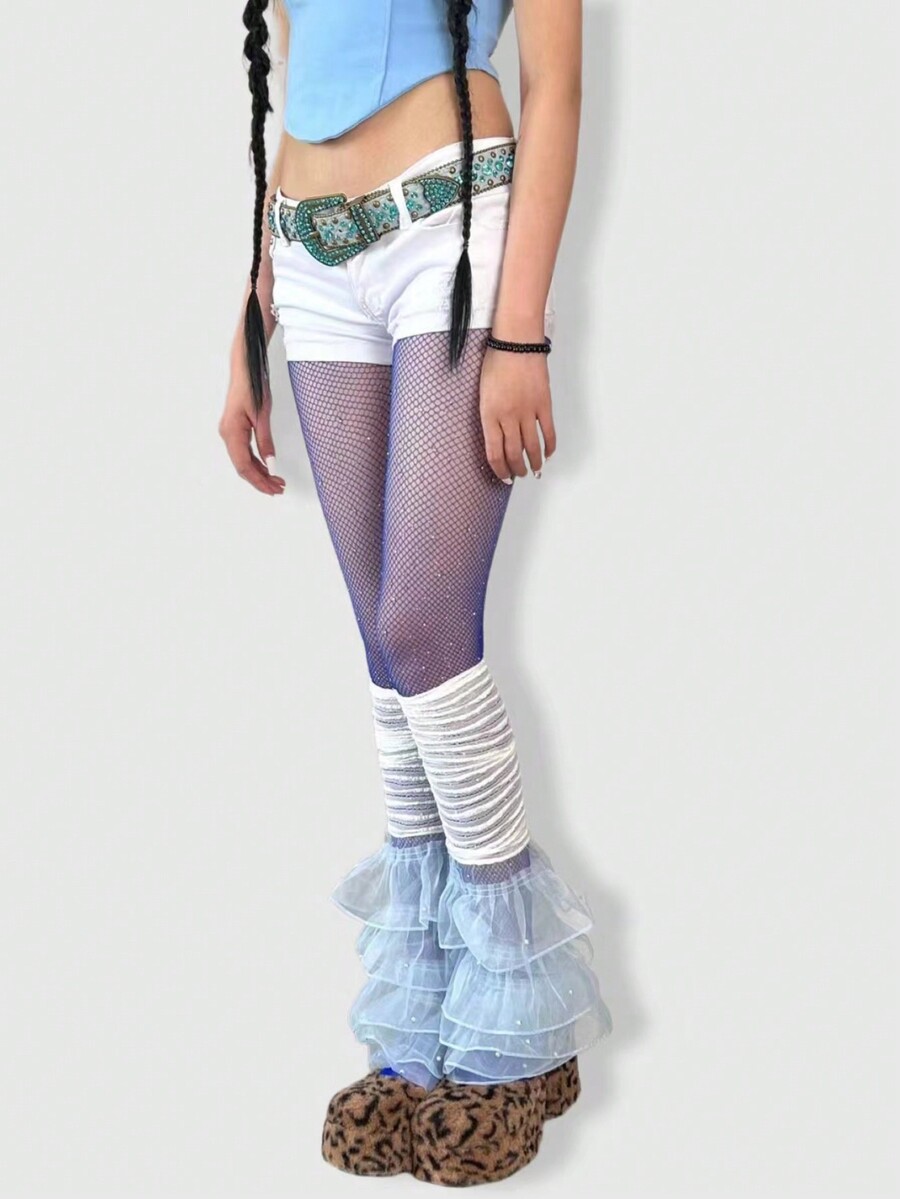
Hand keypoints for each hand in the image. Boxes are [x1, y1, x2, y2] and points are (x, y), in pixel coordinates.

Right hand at [218, 378, 284, 495]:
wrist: (245, 369)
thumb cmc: (252, 386)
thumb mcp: (263, 415)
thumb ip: (266, 441)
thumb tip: (271, 464)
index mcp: (232, 432)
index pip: (244, 466)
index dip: (259, 480)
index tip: (273, 489)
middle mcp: (227, 435)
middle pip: (243, 467)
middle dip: (261, 480)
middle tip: (278, 488)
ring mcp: (230, 433)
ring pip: (243, 461)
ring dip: (259, 473)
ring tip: (276, 481)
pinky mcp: (235, 430)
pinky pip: (244, 452)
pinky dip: (256, 463)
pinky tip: (267, 469)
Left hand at [479, 347, 556, 482]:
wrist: (516, 343)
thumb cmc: (496, 362)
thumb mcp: (483, 393)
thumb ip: (489, 417)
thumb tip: (497, 437)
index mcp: (489, 414)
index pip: (494, 452)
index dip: (498, 469)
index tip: (502, 477)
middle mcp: (508, 417)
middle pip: (513, 454)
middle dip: (516, 469)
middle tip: (518, 476)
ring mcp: (527, 412)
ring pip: (531, 447)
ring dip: (533, 462)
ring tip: (534, 470)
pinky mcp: (543, 404)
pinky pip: (548, 431)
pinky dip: (549, 446)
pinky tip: (548, 454)